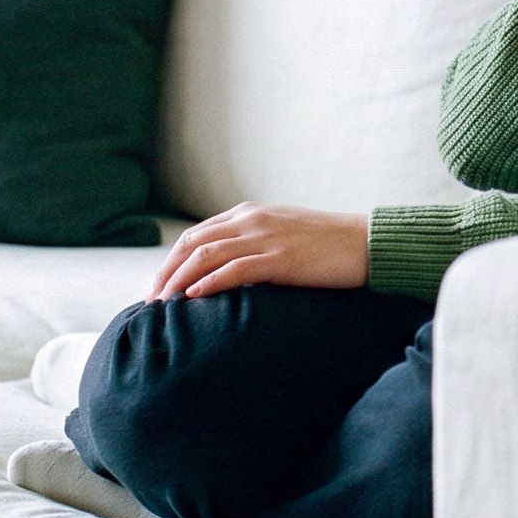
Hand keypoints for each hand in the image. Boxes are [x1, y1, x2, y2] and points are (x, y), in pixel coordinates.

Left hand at [148, 203, 370, 299]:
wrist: (367, 243)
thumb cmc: (329, 245)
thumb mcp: (285, 234)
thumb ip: (255, 243)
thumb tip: (228, 270)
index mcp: (252, 213)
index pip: (198, 234)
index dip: (173, 260)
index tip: (160, 286)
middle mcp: (253, 220)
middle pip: (193, 243)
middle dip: (166, 271)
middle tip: (151, 300)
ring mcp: (267, 237)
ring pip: (207, 255)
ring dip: (179, 280)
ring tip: (162, 304)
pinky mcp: (281, 258)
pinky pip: (236, 269)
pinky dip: (210, 283)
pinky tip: (194, 298)